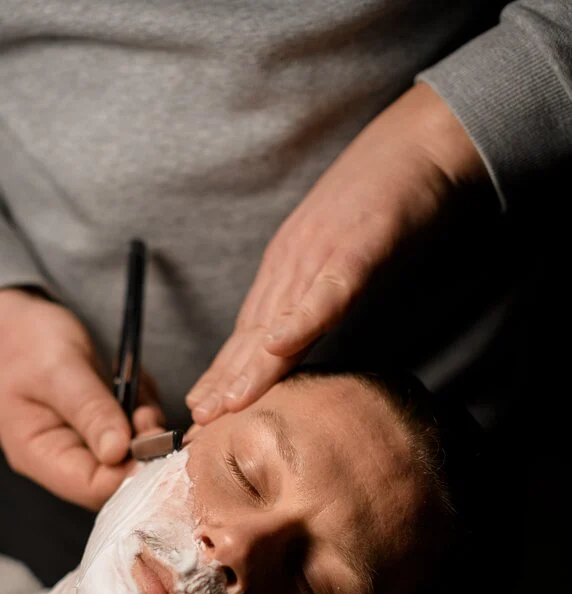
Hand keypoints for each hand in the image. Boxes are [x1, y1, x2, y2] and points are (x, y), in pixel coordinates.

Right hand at [0, 288, 163, 509]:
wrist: (13, 318)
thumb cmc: (24, 340)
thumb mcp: (59, 370)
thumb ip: (90, 410)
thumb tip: (118, 452)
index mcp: (38, 455)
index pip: (92, 487)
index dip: (129, 471)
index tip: (153, 438)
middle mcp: (60, 459)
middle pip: (116, 476)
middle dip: (142, 444)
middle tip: (146, 409)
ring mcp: (81, 444)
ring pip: (131, 453)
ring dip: (145, 421)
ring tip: (135, 384)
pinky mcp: (98, 428)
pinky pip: (132, 431)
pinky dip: (142, 408)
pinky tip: (131, 380)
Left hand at [186, 83, 489, 423]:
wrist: (420, 142)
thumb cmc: (383, 200)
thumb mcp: (337, 255)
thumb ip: (312, 296)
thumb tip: (292, 339)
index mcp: (286, 270)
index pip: (247, 335)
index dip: (224, 378)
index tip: (202, 416)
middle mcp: (292, 265)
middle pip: (251, 336)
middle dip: (223, 384)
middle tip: (198, 426)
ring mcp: (321, 255)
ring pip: (279, 320)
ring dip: (249, 366)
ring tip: (224, 406)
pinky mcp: (359, 246)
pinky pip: (328, 291)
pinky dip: (303, 320)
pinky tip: (279, 346)